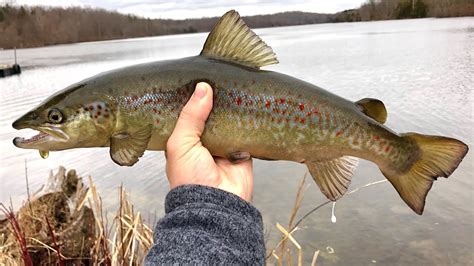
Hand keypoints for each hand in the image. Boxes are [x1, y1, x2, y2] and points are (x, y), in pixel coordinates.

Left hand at [165, 82, 253, 200]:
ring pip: (229, 121)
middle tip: (219, 79)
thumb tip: (202, 89)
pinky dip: (248, 121)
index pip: (187, 115)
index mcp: (183, 141)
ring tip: (235, 87)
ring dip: (231, 110)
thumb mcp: (181, 143)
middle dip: (214, 102)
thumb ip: (190, 115)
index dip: (191, 99)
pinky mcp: (242, 151)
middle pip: (210, 115)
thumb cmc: (190, 179)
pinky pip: (246, 131)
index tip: (197, 78)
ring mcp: (223, 146)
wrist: (216, 204)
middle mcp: (203, 143)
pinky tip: (248, 105)